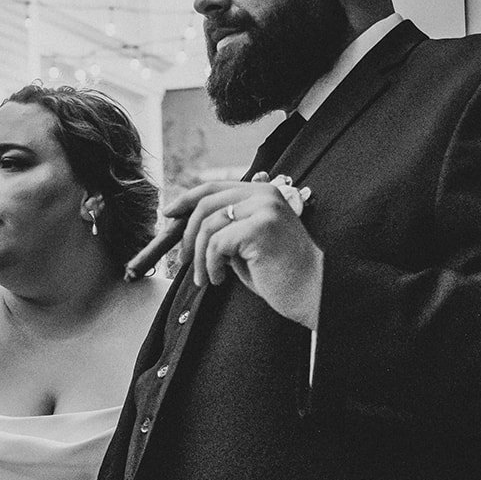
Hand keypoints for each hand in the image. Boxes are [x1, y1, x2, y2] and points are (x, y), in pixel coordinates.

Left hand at [163, 179, 323, 327]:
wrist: (312, 292)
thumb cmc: (280, 274)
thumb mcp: (248, 243)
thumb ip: (226, 228)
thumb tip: (187, 224)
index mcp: (263, 192)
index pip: (214, 187)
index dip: (186, 199)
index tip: (168, 214)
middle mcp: (264, 195)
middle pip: (206, 204)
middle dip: (188, 235)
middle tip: (186, 261)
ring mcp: (264, 209)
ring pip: (209, 226)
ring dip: (200, 257)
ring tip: (209, 277)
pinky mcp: (260, 228)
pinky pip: (217, 244)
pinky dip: (211, 265)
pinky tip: (221, 279)